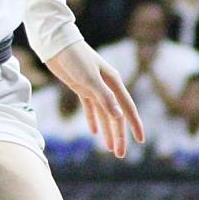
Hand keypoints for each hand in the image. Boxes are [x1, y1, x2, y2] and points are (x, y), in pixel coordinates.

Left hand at [45, 39, 145, 158]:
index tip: (141, 141)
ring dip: (108, 131)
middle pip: (116, 116)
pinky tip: (95, 132)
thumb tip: (118, 116)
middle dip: (119, 135)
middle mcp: (107, 87)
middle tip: (119, 154)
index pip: (128, 108)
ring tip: (109, 149)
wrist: (57, 45)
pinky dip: (93, 120)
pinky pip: (91, 108)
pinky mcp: (81, 88)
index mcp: (113, 83)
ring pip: (104, 114)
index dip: (134, 125)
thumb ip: (104, 97)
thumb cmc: (75, 58)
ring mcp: (94, 88)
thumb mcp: (90, 79)